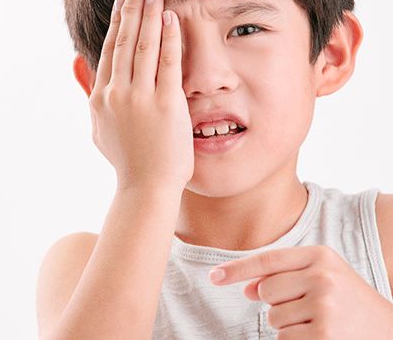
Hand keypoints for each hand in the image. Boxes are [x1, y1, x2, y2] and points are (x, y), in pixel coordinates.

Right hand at [89, 0, 193, 190]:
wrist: (145, 188)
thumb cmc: (127, 162)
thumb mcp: (98, 128)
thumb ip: (90, 94)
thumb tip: (78, 63)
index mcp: (100, 99)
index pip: (108, 51)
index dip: (117, 23)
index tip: (123, 2)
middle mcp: (116, 94)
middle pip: (123, 42)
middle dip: (132, 9)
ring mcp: (140, 98)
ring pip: (143, 46)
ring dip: (149, 14)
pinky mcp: (166, 104)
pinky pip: (168, 63)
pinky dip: (169, 37)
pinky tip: (171, 17)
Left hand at [208, 245, 392, 338]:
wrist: (388, 331)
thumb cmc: (348, 303)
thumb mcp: (322, 278)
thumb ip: (283, 276)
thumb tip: (246, 288)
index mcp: (321, 256)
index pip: (268, 259)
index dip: (237, 268)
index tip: (213, 276)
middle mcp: (322, 277)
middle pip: (266, 290)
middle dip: (276, 303)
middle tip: (308, 308)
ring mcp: (324, 307)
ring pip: (273, 317)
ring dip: (288, 325)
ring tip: (319, 323)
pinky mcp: (323, 335)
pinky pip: (284, 338)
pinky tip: (320, 337)